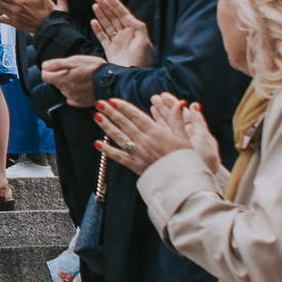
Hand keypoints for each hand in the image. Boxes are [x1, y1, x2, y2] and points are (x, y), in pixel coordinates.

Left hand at [42, 54, 102, 108]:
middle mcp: (65, 91)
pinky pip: (72, 98)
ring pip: (64, 90)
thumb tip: (43, 66)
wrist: (111, 82)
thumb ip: (57, 64)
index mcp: (62, 79)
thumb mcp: (75, 60)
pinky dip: (75, 93)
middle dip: (59, 76)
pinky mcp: (80, 104)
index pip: (45, 77)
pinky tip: (83, 87)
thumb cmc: (93, 68)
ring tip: (81, 78)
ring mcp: (73, 99)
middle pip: (55, 83)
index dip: (48, 70)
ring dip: (68, 84)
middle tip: (73, 70)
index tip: (55, 67)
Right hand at [92, 0, 154, 68]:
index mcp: (134, 31)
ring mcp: (117, 42)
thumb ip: (138, 26)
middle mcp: (125, 34)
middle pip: (114, 17)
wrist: (133, 75)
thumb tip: (129, 16)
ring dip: (101, 15)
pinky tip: (93, 21)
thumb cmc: (141, 59)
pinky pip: (102, 37)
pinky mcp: (109, 50)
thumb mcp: (144, 41)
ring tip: (95, 5)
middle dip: (106, 7)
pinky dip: (97, 29)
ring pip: (107, 25)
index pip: (123, 14)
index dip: (116, 5)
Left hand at [95, 94, 214, 175]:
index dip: (123, 107)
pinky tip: (97, 143)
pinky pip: (118, 156)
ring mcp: (138, 153)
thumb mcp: (183, 136)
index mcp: (156, 132)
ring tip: (96, 116)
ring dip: (106, 126)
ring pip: (119, 137)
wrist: (182, 181)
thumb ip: (177, 119)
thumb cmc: (185, 158)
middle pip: (124, 124)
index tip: (113, 100)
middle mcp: (144, 141)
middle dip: (111, 112)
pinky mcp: (134, 165)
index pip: (136, 116)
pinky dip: (107, 150)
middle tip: (99, 103)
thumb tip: (180, 102)